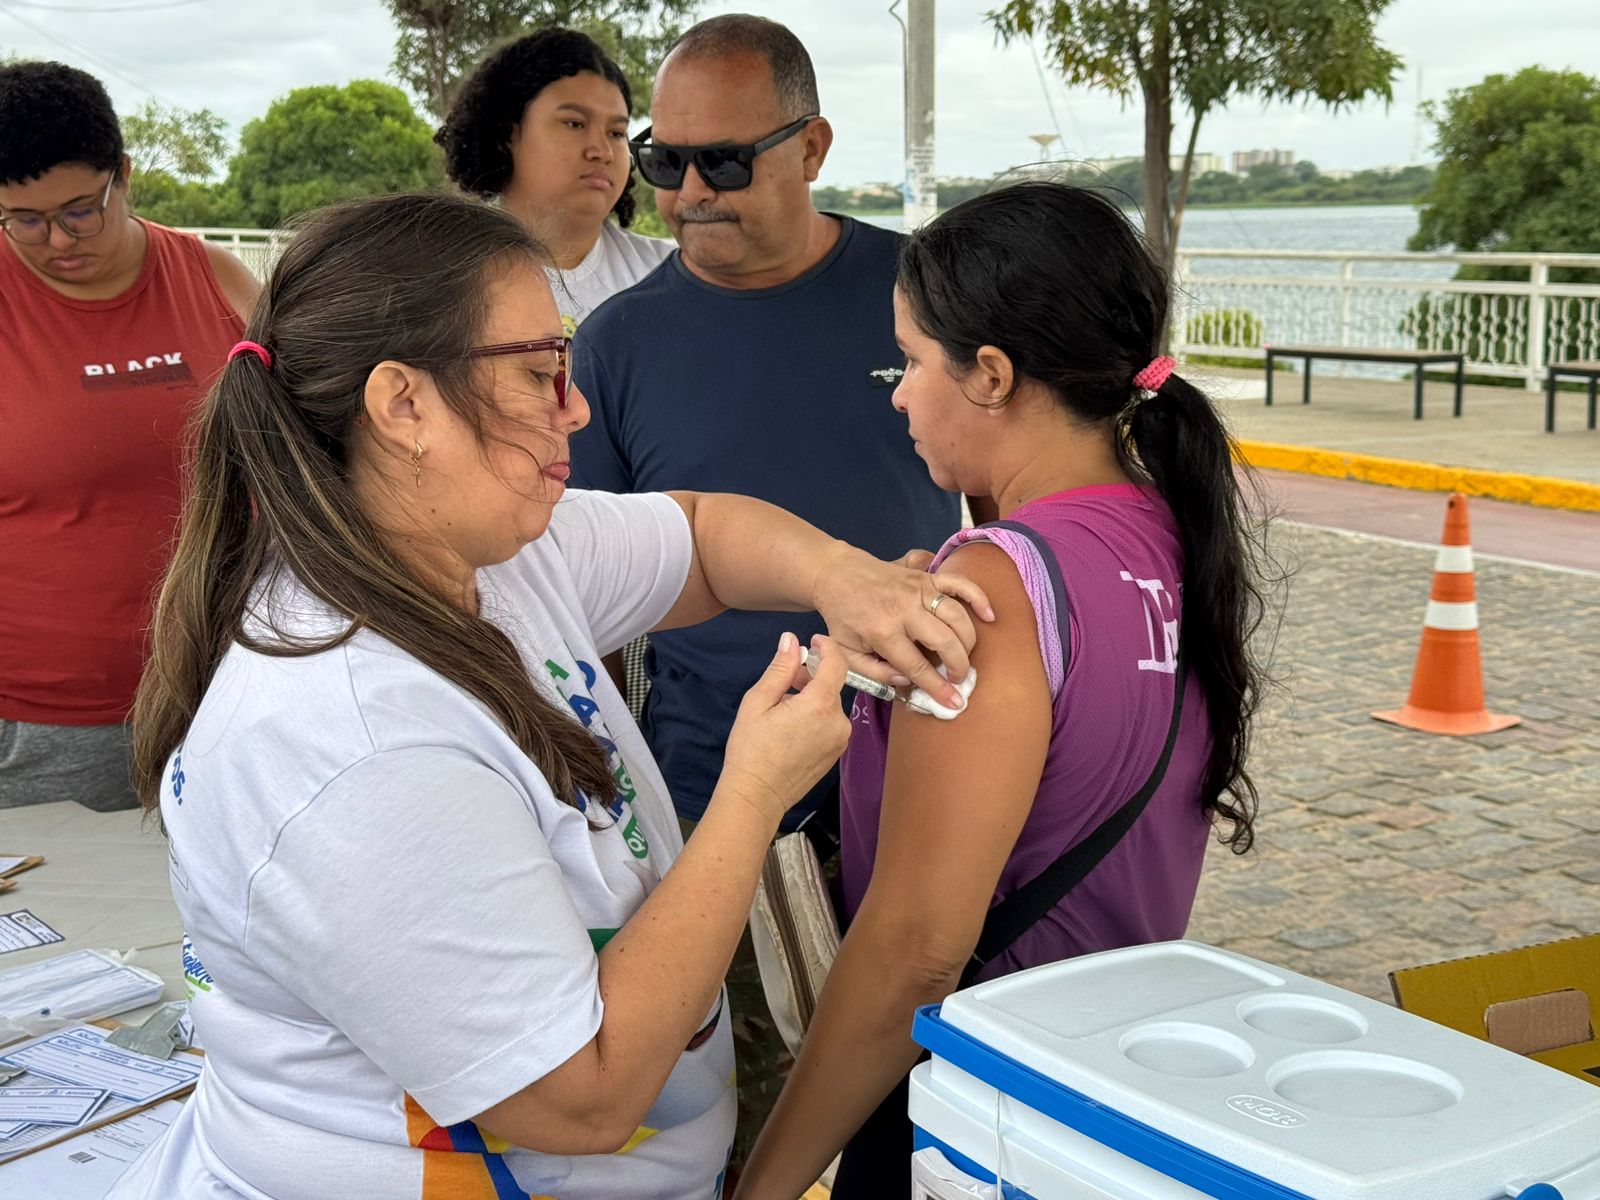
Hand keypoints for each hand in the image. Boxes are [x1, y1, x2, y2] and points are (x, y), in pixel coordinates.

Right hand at [718, 633, 851, 826]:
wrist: (757, 795)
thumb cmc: (751, 749)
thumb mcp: (758, 702)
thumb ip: (780, 669)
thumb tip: (791, 640)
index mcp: (819, 706)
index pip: (836, 664)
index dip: (827, 647)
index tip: (814, 641)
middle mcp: (838, 722)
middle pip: (831, 686)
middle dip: (810, 677)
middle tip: (783, 682)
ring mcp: (840, 740)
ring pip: (829, 705)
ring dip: (811, 698)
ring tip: (782, 710)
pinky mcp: (836, 753)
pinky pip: (830, 724)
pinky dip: (815, 717)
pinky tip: (791, 727)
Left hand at [810, 544, 994, 710]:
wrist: (836, 574)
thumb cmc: (842, 617)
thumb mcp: (846, 652)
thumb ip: (874, 673)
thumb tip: (906, 681)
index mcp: (881, 631)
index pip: (917, 666)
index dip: (938, 687)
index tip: (954, 702)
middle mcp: (903, 609)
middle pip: (944, 641)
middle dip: (959, 665)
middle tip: (959, 679)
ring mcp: (918, 589)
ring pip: (957, 616)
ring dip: (968, 640)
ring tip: (965, 656)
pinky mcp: (926, 575)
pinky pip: (959, 583)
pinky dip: (978, 597)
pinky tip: (989, 616)